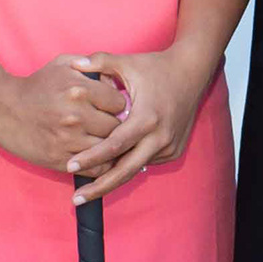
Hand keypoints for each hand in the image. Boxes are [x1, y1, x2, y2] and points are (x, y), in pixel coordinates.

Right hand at [0, 54, 128, 171]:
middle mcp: (76, 115)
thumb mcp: (62, 64)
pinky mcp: (59, 158)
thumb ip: (92, 65)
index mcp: (79, 90)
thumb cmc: (36, 85)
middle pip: (116, 127)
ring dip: (108, 147)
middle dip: (115, 127)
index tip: (110, 109)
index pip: (119, 103)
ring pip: (107, 149)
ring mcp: (68, 139)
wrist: (2, 107)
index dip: (117, 106)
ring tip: (104, 141)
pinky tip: (96, 157)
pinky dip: (99, 164)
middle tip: (109, 126)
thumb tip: (116, 79)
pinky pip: (94, 167)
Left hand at [67, 47, 209, 203]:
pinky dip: (128, 165)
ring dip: (113, 177)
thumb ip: (99, 62)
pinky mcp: (173, 150)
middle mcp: (159, 136)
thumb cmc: (156, 67)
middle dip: (100, 187)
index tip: (70, 167)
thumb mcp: (127, 63)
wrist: (192, 72)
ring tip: (88, 190)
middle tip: (76, 199)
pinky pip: (145, 161)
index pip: (114, 146)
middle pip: (125, 170)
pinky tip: (110, 169)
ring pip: (135, 168)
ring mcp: (168, 146)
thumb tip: (74, 63)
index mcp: (146, 118)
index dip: (91, 158)